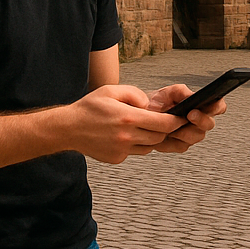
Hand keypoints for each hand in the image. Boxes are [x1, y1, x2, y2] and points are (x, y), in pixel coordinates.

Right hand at [64, 85, 185, 163]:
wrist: (68, 128)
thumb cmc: (89, 107)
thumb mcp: (112, 90)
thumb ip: (134, 94)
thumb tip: (149, 105)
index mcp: (128, 117)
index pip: (162, 123)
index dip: (175, 121)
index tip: (181, 118)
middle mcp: (126, 136)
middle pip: (159, 137)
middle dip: (165, 129)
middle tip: (165, 122)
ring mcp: (121, 150)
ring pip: (149, 147)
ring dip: (151, 138)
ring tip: (142, 127)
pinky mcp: (117, 158)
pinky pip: (135, 152)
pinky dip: (136, 144)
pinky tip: (125, 135)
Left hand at [145, 84, 225, 153]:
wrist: (146, 113)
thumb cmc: (161, 101)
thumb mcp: (170, 92)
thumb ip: (182, 92)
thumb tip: (191, 96)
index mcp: (202, 106)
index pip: (218, 106)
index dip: (218, 106)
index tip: (210, 105)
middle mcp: (200, 121)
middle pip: (209, 124)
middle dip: (201, 120)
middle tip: (190, 115)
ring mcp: (192, 134)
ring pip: (196, 136)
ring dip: (184, 131)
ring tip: (173, 125)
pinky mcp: (181, 145)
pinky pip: (181, 145)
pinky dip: (172, 140)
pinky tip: (166, 133)